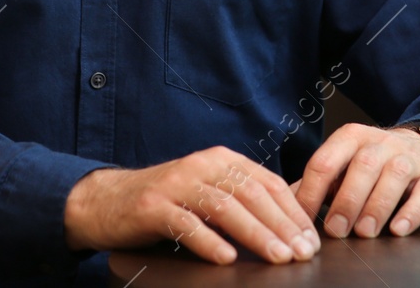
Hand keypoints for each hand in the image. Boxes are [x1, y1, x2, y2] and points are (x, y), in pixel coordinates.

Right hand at [63, 146, 320, 264]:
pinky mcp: (153, 206)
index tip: (312, 239)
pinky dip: (209, 241)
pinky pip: (186, 223)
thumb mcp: (207, 192)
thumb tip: (290, 223)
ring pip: (224, 207)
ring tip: (277, 257)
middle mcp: (201, 165)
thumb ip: (241, 200)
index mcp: (221, 160)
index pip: (267, 182)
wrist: (108, 201)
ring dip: (255, 234)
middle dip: (282, 225)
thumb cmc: (166, 202)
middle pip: (251, 194)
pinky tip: (227, 258)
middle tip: (302, 252)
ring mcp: (176, 184)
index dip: (293, 211)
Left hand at [293, 123, 419, 239]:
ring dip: (377, 207)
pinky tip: (398, 229)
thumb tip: (283, 203)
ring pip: (394, 176)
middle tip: (336, 230)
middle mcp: (381, 144)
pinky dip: (411, 212)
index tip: (302, 219)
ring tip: (365, 232)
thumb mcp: (345, 164)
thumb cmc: (375, 164)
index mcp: (352, 138)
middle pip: (361, 167)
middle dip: (347, 200)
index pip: (326, 161)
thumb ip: (317, 182)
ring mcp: (409, 159)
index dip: (311, 192)